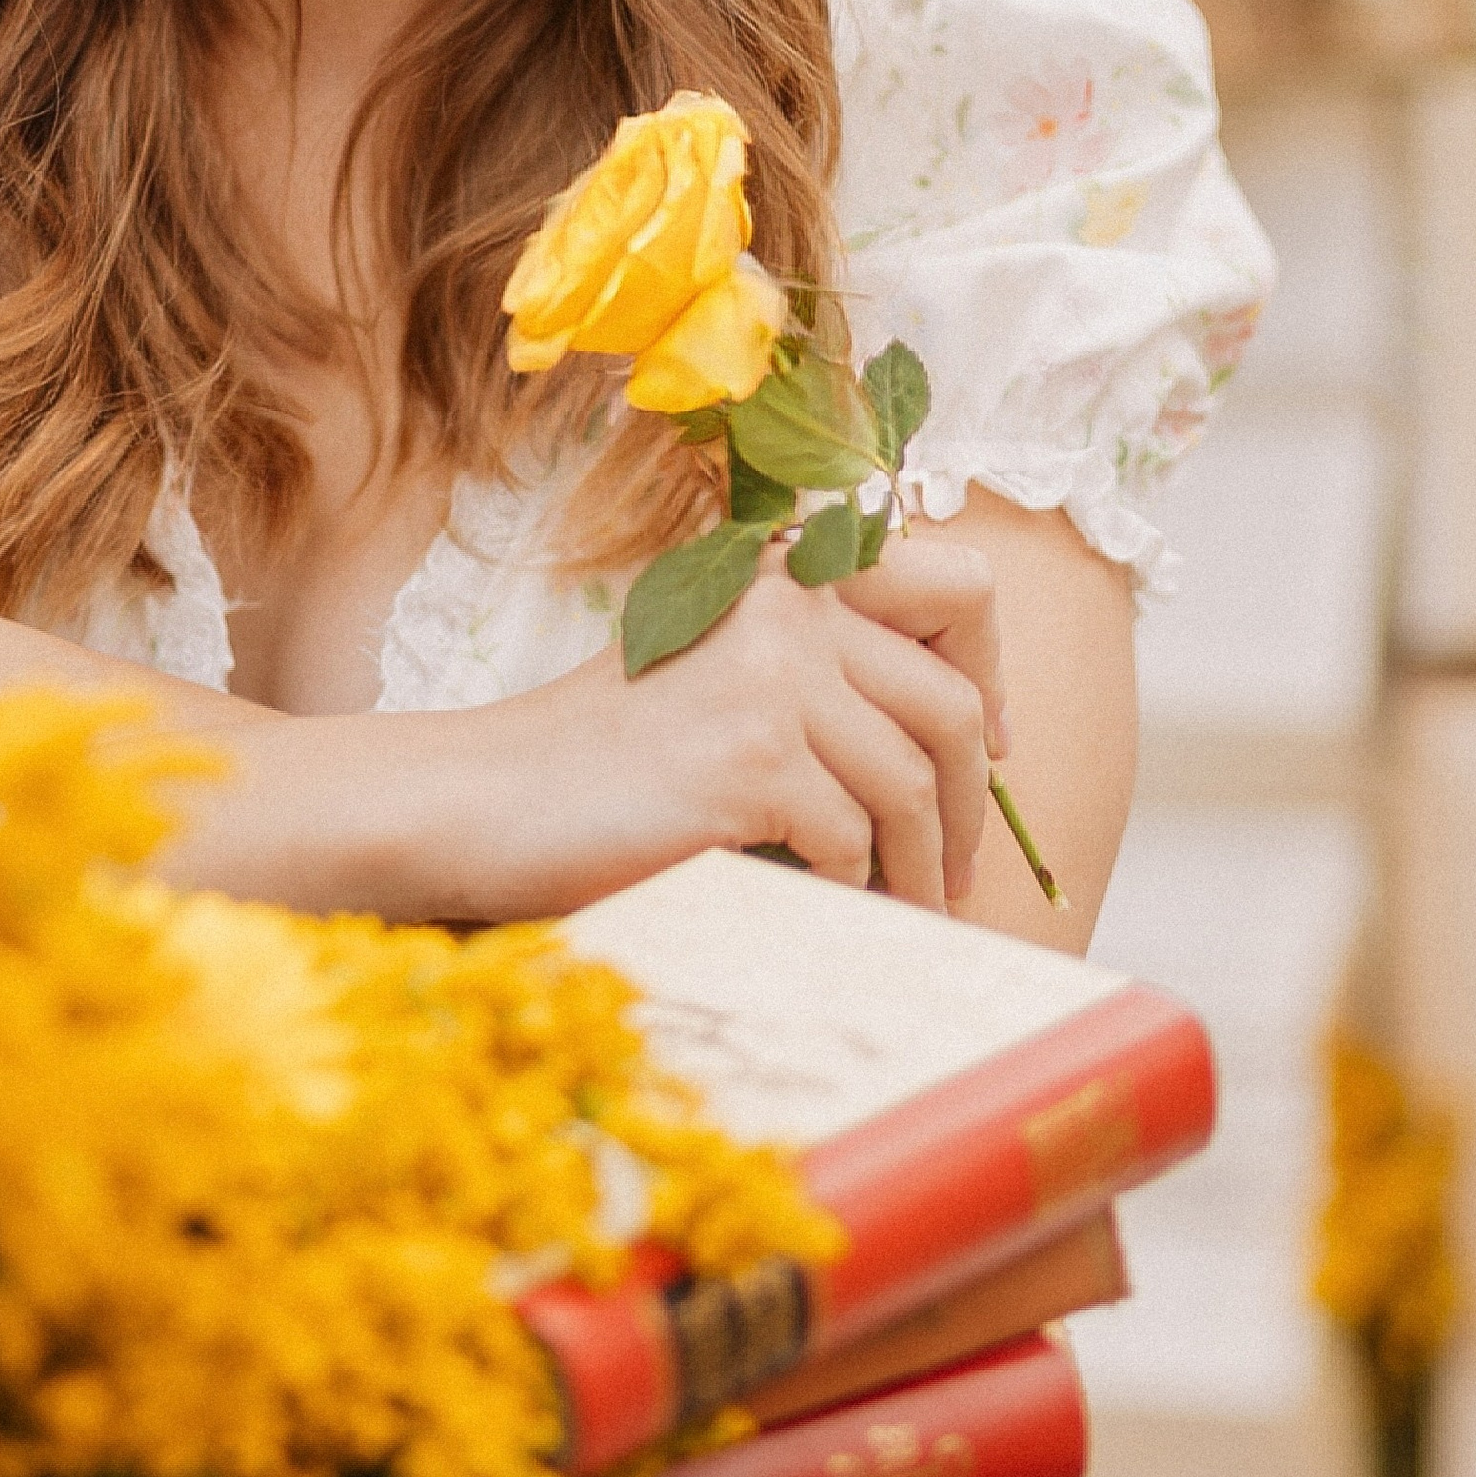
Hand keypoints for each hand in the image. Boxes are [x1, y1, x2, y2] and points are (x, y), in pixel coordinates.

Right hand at [483, 528, 1000, 915]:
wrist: (484, 800)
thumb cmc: (603, 758)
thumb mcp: (722, 674)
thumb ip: (821, 676)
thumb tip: (965, 741)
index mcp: (784, 570)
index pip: (960, 585)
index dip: (991, 670)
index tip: (985, 746)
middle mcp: (786, 602)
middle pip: (950, 703)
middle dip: (969, 802)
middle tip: (959, 864)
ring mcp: (768, 676)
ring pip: (911, 783)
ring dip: (921, 863)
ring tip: (909, 906)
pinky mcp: (750, 759)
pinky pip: (852, 841)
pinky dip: (851, 888)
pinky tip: (826, 906)